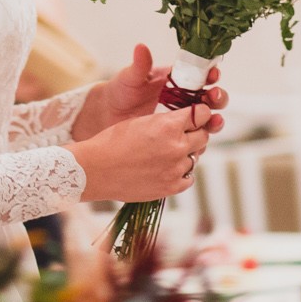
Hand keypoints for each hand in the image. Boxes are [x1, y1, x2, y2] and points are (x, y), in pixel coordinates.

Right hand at [70, 103, 212, 202]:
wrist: (96, 169)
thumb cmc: (113, 141)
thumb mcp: (140, 121)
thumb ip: (166, 121)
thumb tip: (184, 122)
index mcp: (169, 125)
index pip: (202, 115)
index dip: (200, 114)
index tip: (197, 116)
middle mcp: (177, 146)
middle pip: (203, 136)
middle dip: (196, 133)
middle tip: (184, 134)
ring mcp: (176, 169)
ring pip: (195, 157)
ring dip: (186, 154)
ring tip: (167, 153)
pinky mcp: (171, 187)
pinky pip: (188, 177)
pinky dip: (181, 173)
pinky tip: (168, 169)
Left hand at [72, 44, 226, 140]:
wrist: (108, 117)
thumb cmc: (120, 91)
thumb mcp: (130, 78)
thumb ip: (139, 65)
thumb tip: (141, 47)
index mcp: (177, 80)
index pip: (200, 75)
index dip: (210, 74)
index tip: (213, 74)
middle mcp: (184, 99)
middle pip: (210, 98)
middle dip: (217, 97)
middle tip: (214, 97)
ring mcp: (182, 119)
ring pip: (207, 120)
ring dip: (215, 120)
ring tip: (215, 122)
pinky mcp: (177, 136)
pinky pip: (195, 139)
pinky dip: (202, 141)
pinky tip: (202, 142)